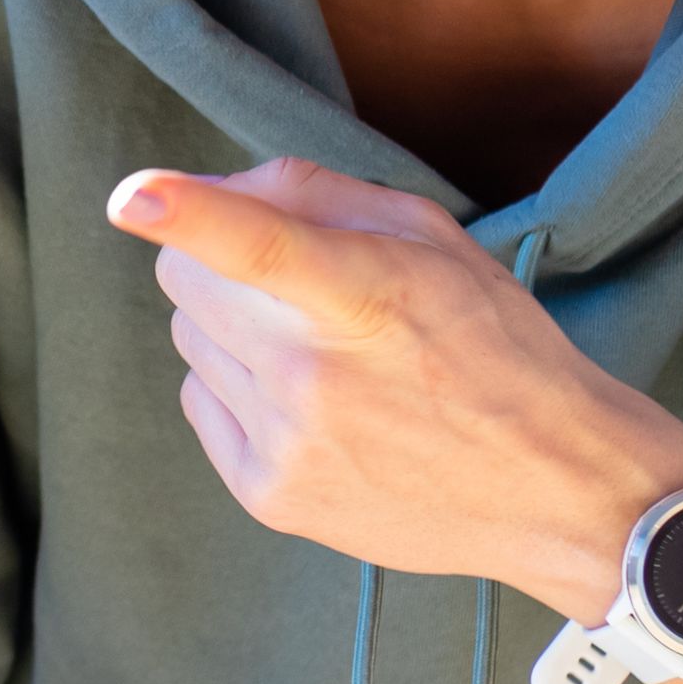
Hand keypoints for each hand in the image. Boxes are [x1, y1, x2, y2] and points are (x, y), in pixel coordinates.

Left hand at [112, 157, 682, 683]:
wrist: (552, 488)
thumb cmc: (496, 346)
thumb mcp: (433, 240)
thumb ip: (319, 196)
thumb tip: (212, 188)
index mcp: (368, 298)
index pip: (258, 245)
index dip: (188, 214)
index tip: (130, 196)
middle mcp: (318, 375)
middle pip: (186, 279)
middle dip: (219, 261)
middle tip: (295, 283)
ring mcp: (288, 442)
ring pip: (187, 338)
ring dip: (234, 327)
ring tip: (324, 352)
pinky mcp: (269, 495)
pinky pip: (200, 402)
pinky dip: (238, 388)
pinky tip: (312, 403)